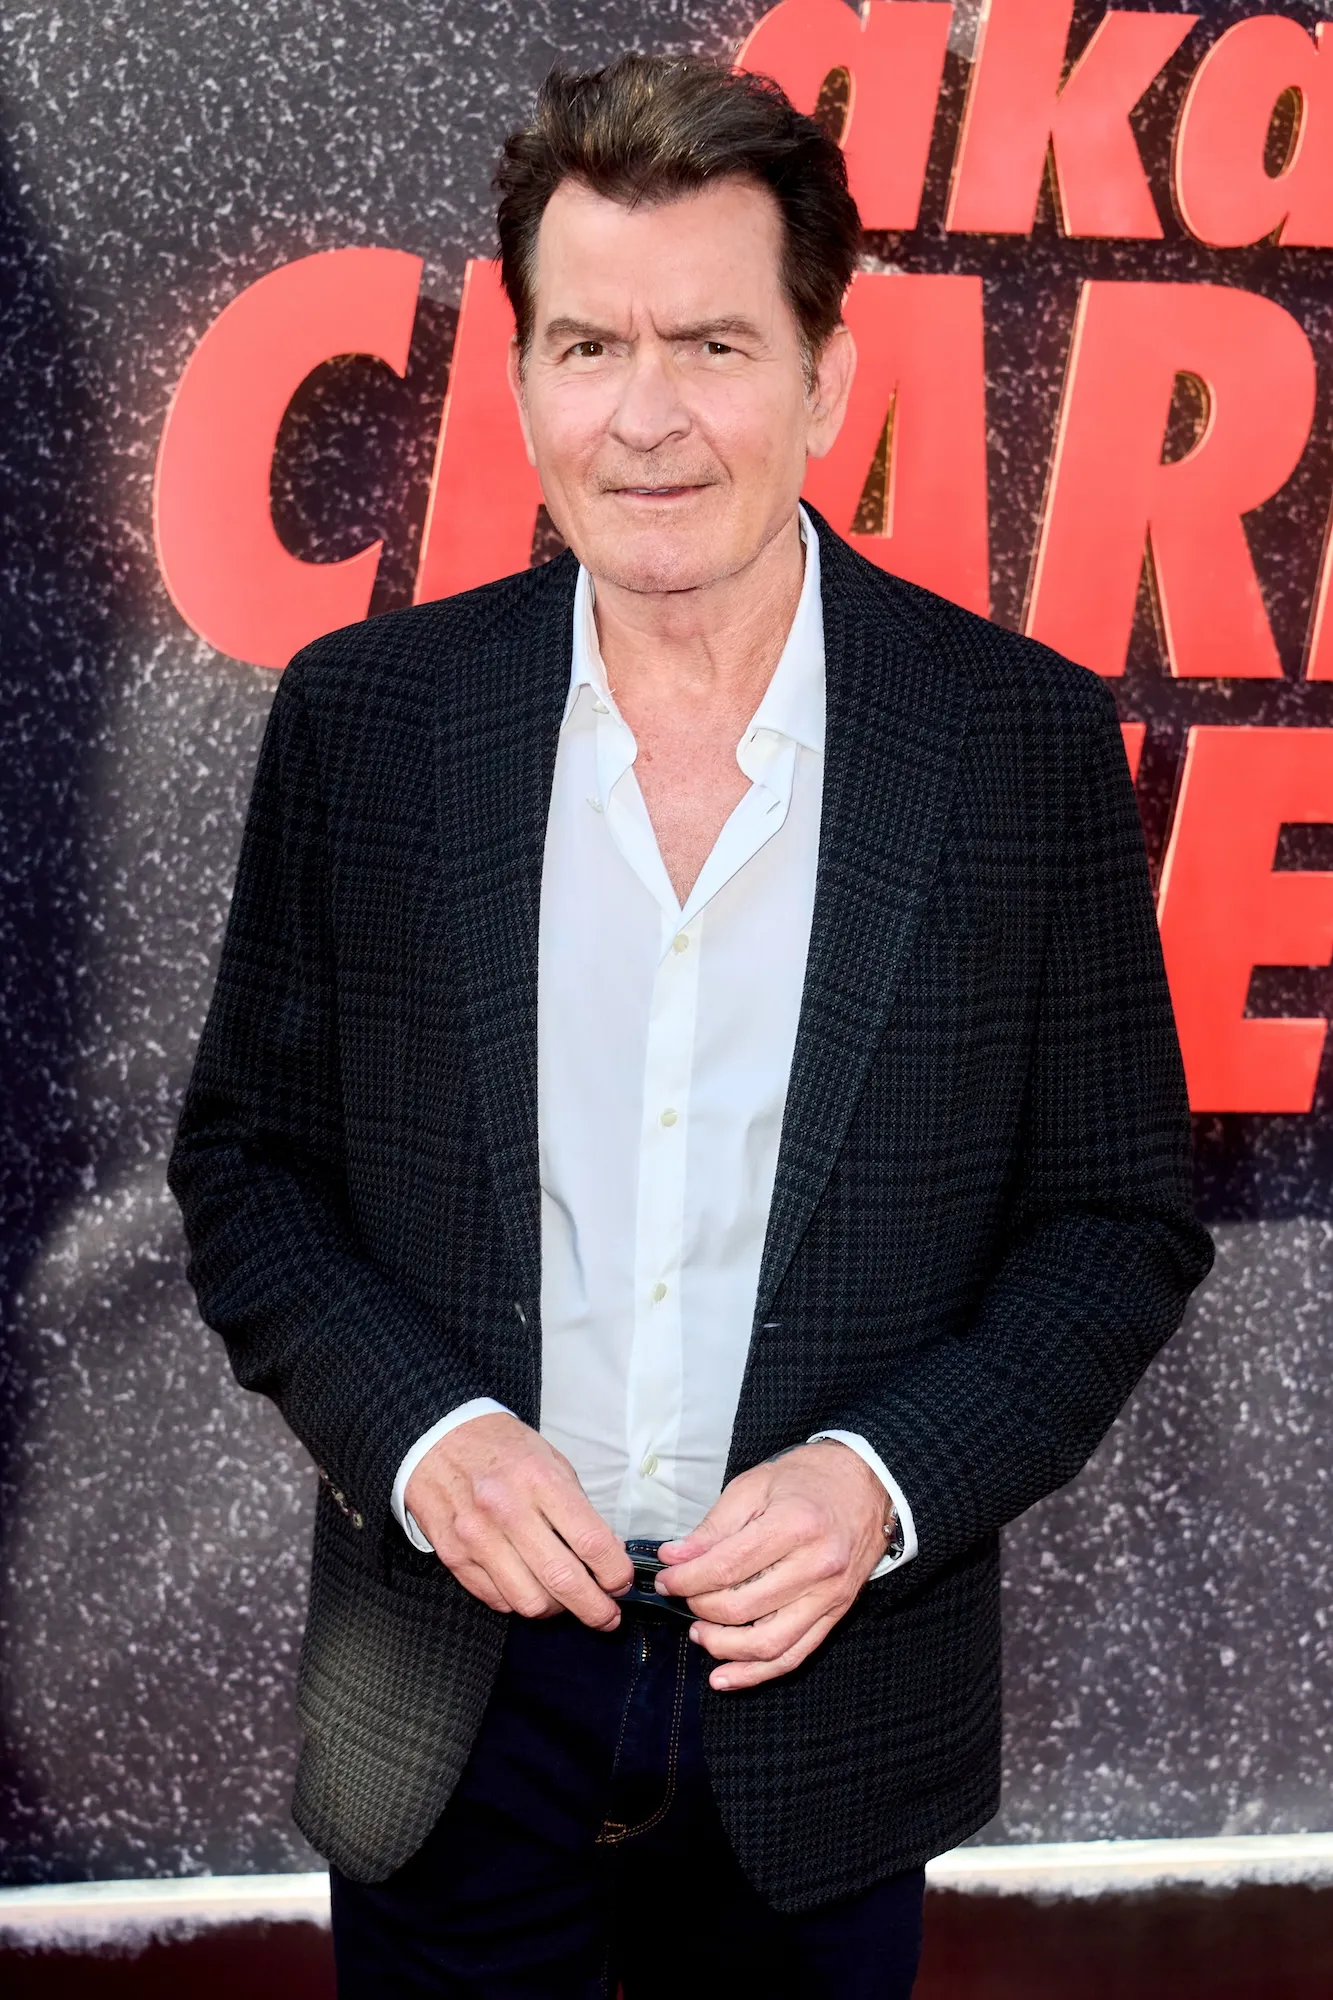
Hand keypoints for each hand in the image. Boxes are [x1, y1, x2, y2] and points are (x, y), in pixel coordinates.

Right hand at [404, 1411, 632, 1627]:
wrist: (437, 1437)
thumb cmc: (501, 1448)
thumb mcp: (550, 1460)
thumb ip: (577, 1508)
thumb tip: (606, 1554)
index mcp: (539, 1480)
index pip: (591, 1541)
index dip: (614, 1572)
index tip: (622, 1582)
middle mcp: (506, 1511)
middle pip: (562, 1580)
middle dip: (595, 1608)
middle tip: (608, 1615)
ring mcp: (476, 1538)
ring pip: (529, 1601)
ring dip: (557, 1609)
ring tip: (566, 1600)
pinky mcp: (454, 1557)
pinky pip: (497, 1599)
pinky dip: (520, 1601)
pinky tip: (529, 1587)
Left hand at [654, 1440, 890, 1690]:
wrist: (869, 1484)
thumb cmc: (808, 1479)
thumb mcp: (755, 1484)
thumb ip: (715, 1525)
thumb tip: (674, 1558)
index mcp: (794, 1525)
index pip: (727, 1567)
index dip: (687, 1579)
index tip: (665, 1579)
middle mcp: (816, 1565)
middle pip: (743, 1606)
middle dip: (699, 1607)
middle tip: (680, 1598)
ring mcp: (829, 1596)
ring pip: (768, 1643)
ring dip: (723, 1647)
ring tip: (698, 1633)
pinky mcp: (836, 1614)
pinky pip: (794, 1656)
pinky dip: (756, 1673)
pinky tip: (724, 1677)